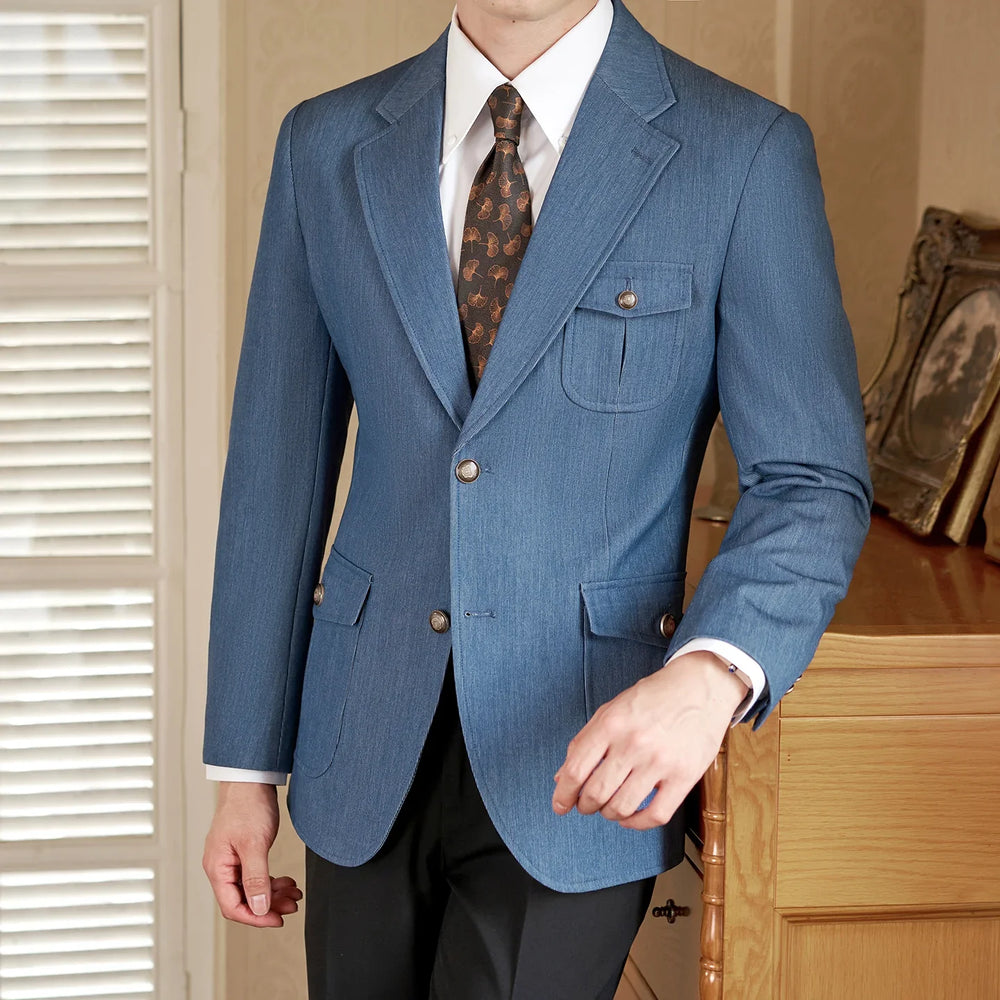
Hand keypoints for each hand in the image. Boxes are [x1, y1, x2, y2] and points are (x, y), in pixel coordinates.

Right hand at [202, 781, 302, 926]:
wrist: (251, 780)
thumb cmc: (248, 806)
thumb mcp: (254, 844)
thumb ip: (256, 879)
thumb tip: (259, 909)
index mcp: (217, 868)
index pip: (233, 906)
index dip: (256, 917)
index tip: (278, 919)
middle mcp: (221, 867)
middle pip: (244, 900)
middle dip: (269, 906)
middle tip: (292, 905)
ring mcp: (232, 859)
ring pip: (252, 889)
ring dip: (273, 894)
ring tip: (294, 893)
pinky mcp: (243, 852)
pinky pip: (256, 876)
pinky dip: (272, 881)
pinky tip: (286, 881)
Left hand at [552, 651, 748, 829]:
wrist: (700, 686)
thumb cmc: (653, 697)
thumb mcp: (611, 710)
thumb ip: (584, 742)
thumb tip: (561, 778)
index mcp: (611, 724)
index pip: (576, 770)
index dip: (563, 794)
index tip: (560, 805)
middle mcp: (634, 743)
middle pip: (596, 793)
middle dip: (585, 805)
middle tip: (586, 804)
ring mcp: (661, 761)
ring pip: (622, 808)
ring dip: (608, 814)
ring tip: (609, 807)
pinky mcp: (685, 776)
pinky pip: (656, 815)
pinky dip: (637, 824)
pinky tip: (631, 817)